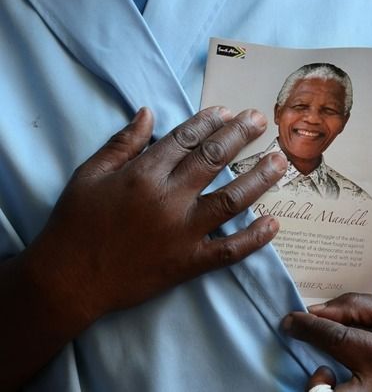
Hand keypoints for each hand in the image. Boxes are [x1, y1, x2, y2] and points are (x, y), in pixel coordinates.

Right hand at [22, 106, 286, 320]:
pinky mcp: (189, 262)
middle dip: (240, 136)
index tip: (228, 112)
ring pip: (231, 200)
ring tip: (281, 162)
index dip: (209, 122)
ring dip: (258, 179)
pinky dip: (254, 238)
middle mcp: (168, 199)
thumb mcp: (89, 174)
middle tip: (261, 121)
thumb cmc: (75, 223)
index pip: (185, 139)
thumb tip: (148, 112)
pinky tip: (273, 223)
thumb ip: (122, 143)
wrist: (68, 280)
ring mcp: (182, 232)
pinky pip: (229, 250)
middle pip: (213, 160)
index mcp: (142, 174)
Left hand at [282, 293, 371, 391]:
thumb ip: (354, 308)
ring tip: (329, 372)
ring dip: (324, 391)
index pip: (334, 340)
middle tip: (317, 366)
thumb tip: (314, 312)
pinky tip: (343, 379)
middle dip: (313, 384)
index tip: (289, 320)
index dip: (306, 327)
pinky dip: (340, 390)